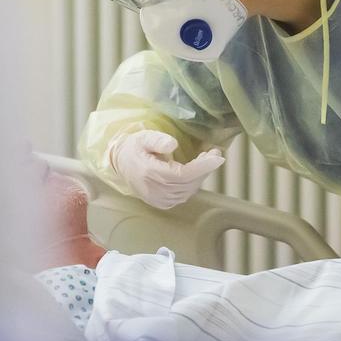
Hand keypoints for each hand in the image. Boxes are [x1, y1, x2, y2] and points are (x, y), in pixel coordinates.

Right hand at [107, 130, 224, 208]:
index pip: (183, 175)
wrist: (121, 164)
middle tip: (214, 153)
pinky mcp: (162, 203)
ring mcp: (158, 200)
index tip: (218, 156)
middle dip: (205, 168)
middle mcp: (155, 190)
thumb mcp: (143, 137)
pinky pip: (184, 195)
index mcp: (150, 173)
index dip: (203, 167)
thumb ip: (158, 140)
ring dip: (201, 175)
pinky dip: (193, 184)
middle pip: (189, 183)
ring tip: (206, 159)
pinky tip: (196, 171)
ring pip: (189, 190)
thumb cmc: (135, 148)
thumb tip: (173, 145)